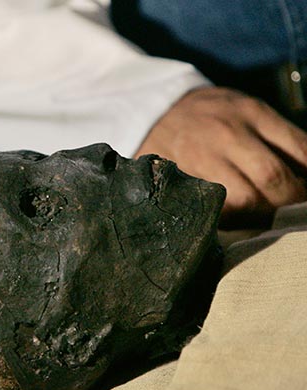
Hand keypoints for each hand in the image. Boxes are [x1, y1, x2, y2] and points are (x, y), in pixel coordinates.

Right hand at [135, 86, 306, 227]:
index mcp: (252, 112)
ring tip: (271, 217)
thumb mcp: (249, 111)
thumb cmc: (212, 116)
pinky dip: (235, 220)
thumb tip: (306, 176)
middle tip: (297, 211)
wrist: (155, 114)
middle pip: (273, 177)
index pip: (300, 150)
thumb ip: (277, 139)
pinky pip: (216, 209)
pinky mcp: (183, 181)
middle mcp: (227, 134)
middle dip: (293, 201)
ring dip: (266, 215)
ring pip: (245, 199)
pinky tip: (242, 219)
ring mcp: (202, 159)